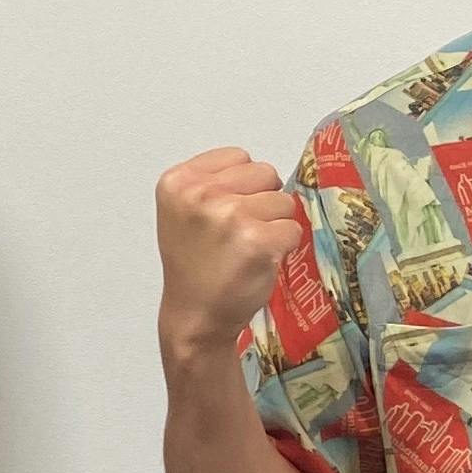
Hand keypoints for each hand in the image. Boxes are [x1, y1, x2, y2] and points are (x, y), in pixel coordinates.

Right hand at [156, 148, 307, 366]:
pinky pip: (293, 229)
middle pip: (265, 173)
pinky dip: (283, 246)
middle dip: (261, 201)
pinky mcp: (258, 240)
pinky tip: (258, 261)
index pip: (239, 157)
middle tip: (237, 233)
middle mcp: (200, 194)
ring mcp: (229, 215)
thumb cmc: (194, 265)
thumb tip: (265, 174)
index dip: (241, 186)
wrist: (195, 316)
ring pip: (283, 201)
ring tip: (246, 248)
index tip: (222, 214)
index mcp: (178, 181)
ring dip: (274, 225)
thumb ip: (213, 183)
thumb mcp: (184, 211)